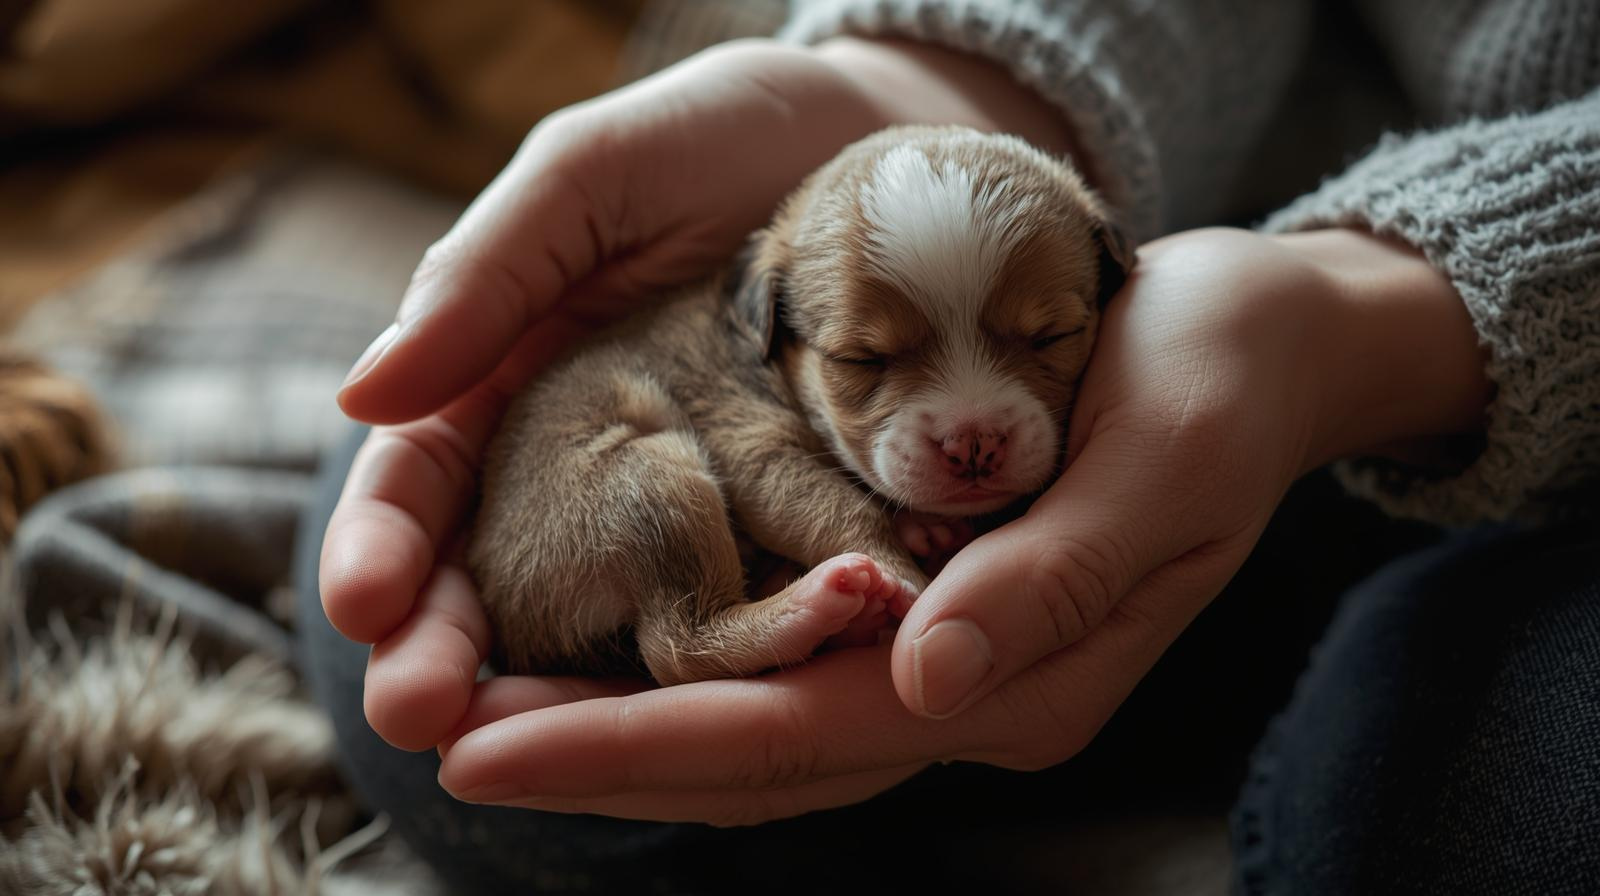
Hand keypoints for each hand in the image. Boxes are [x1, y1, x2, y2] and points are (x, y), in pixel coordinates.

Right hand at [320, 37, 1081, 750]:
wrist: (895, 145)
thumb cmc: (720, 139)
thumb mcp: (591, 179)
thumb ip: (486, 276)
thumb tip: (361, 394)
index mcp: (512, 392)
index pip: (422, 489)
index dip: (383, 549)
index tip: (364, 601)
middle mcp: (592, 475)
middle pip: (496, 586)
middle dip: (447, 657)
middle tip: (418, 714)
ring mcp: (693, 516)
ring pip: (615, 623)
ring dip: (573, 695)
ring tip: (534, 742)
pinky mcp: (795, 534)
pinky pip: (760, 601)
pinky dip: (754, 640)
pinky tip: (742, 669)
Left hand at [429, 227, 1489, 822]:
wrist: (1273, 347)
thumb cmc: (1218, 380)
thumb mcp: (1158, 459)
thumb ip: (1047, 576)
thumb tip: (924, 678)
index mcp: (1026, 676)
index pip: (800, 735)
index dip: (637, 750)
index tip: (484, 745)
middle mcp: (972, 696)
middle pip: (756, 760)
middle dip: (593, 758)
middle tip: (434, 731)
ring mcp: (952, 670)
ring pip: (758, 735)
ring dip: (619, 731)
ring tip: (481, 705)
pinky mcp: (934, 621)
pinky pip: (782, 674)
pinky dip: (681, 677)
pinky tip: (600, 652)